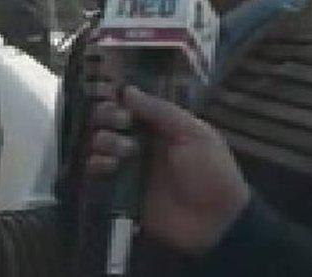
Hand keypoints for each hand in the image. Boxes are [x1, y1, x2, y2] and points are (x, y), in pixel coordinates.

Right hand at [87, 85, 250, 255]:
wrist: (215, 221)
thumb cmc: (211, 171)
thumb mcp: (194, 133)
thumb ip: (160, 111)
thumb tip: (126, 90)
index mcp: (161, 124)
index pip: (130, 103)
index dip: (117, 96)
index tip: (112, 94)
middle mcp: (141, 141)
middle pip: (109, 120)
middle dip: (107, 115)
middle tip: (121, 122)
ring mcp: (130, 166)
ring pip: (100, 143)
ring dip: (104, 140)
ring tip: (124, 151)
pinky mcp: (121, 191)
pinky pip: (97, 173)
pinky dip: (96, 164)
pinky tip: (109, 166)